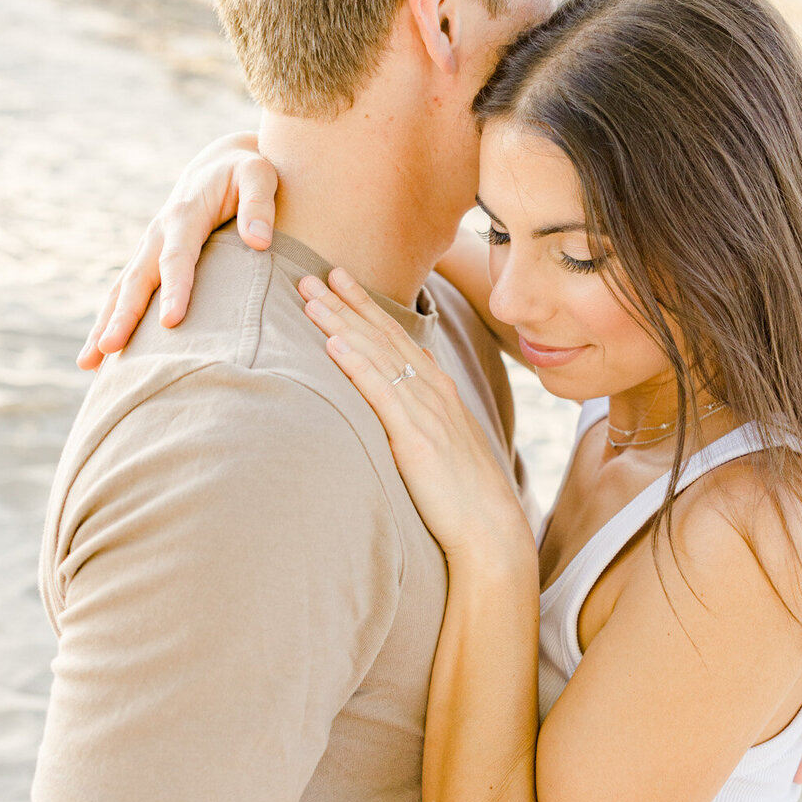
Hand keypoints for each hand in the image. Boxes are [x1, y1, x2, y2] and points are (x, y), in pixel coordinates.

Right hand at [78, 132, 278, 368]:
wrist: (220, 164)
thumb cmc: (246, 171)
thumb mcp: (260, 175)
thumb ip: (259, 204)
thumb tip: (258, 240)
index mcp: (185, 214)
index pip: (177, 257)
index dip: (173, 289)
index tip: (170, 322)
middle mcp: (159, 232)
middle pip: (137, 279)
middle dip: (122, 316)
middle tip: (110, 349)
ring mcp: (149, 247)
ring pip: (122, 290)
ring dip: (104, 325)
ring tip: (89, 363)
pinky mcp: (149, 259)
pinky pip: (125, 293)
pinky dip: (111, 321)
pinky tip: (101, 355)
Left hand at [300, 269, 531, 559]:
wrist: (489, 528)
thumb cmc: (465, 496)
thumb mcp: (445, 446)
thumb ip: (423, 420)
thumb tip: (400, 410)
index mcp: (439, 392)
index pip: (397, 339)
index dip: (367, 308)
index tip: (341, 283)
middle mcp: (432, 392)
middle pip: (383, 336)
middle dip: (348, 302)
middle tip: (315, 274)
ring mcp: (425, 411)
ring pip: (377, 355)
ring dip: (342, 322)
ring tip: (312, 296)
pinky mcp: (414, 437)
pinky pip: (380, 392)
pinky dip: (356, 363)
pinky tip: (333, 343)